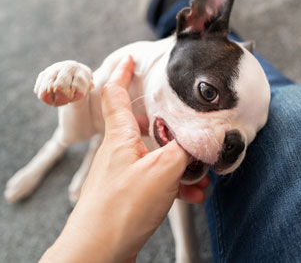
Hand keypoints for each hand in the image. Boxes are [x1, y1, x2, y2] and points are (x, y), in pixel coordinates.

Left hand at [39, 55, 209, 262]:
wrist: (98, 252)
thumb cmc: (121, 208)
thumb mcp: (162, 171)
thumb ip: (184, 149)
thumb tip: (201, 137)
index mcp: (121, 137)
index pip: (115, 93)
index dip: (123, 72)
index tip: (131, 58)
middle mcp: (122, 151)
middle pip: (145, 126)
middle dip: (170, 128)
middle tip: (189, 130)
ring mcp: (127, 172)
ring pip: (158, 157)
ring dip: (181, 165)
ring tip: (200, 177)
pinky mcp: (133, 193)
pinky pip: (159, 180)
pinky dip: (176, 184)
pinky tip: (193, 195)